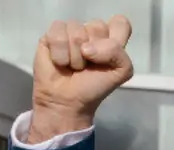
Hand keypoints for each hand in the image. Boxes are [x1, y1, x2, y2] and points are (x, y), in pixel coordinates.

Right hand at [28, 15, 134, 142]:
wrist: (67, 101)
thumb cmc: (94, 87)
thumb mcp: (121, 72)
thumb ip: (117, 53)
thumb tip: (87, 47)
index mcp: (112, 40)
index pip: (120, 23)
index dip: (115, 38)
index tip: (109, 55)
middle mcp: (92, 32)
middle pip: (98, 25)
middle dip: (94, 52)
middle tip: (88, 65)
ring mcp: (71, 31)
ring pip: (76, 30)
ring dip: (76, 56)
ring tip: (73, 66)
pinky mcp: (52, 34)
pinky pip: (58, 33)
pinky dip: (60, 53)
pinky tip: (60, 62)